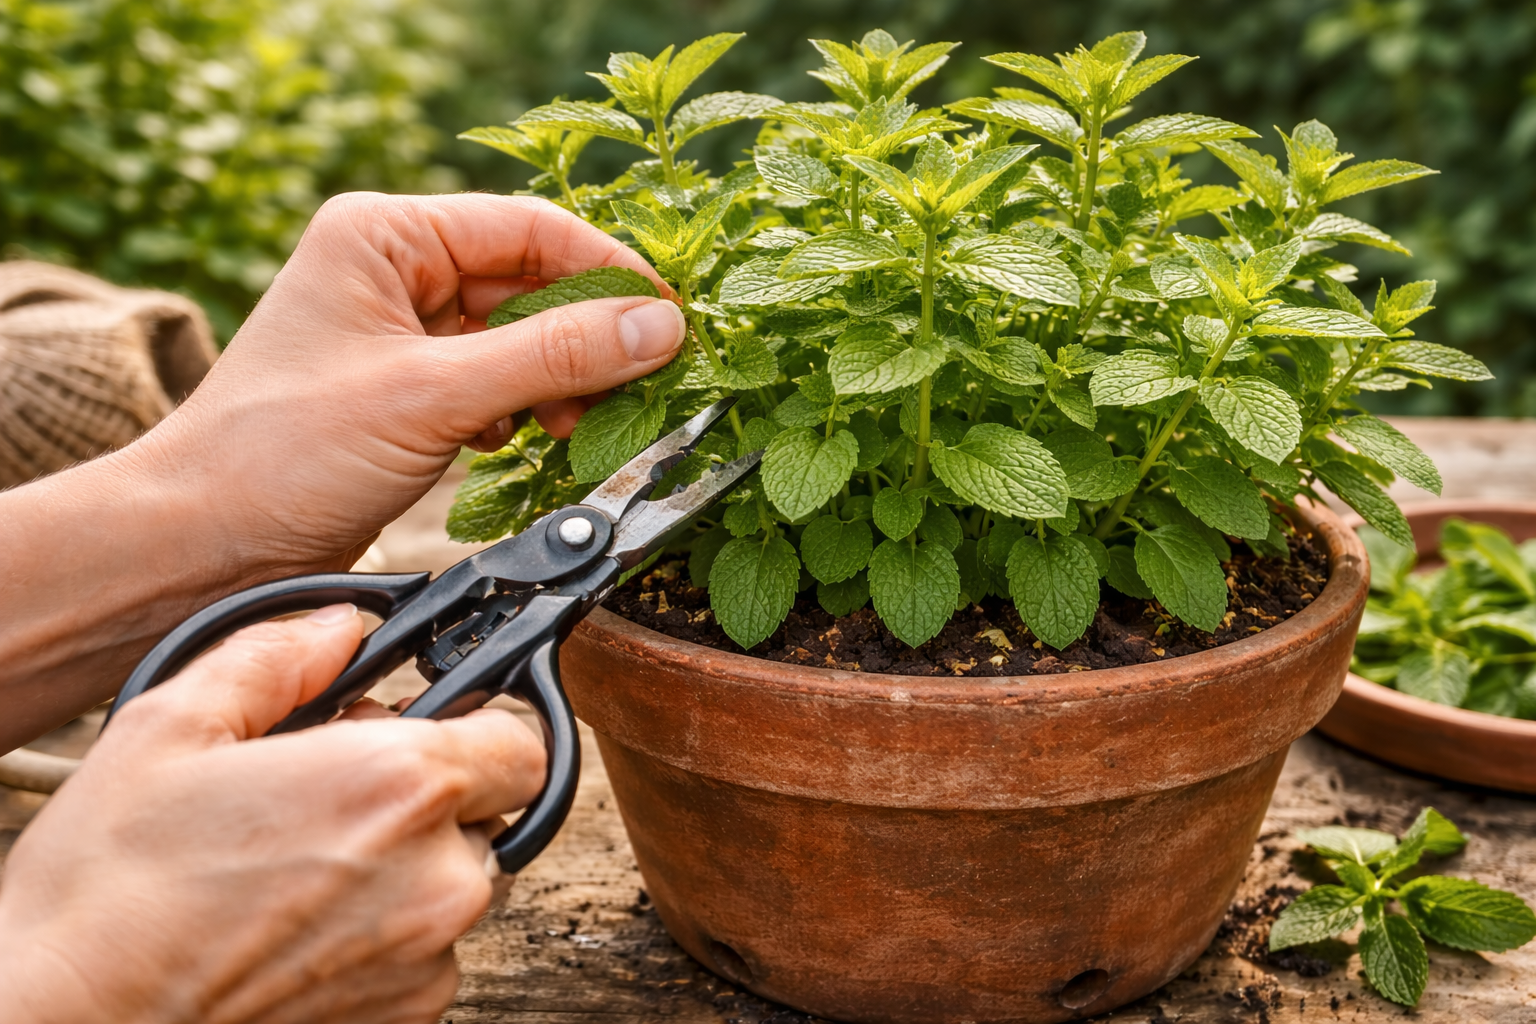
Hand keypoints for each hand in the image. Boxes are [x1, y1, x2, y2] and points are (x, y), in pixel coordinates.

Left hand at [0, 191, 684, 743]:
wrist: (204, 549)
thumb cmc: (281, 455)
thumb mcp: (432, 395)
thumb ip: (553, 357)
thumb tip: (660, 327)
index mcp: (382, 235)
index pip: (528, 227)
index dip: (608, 269)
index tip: (673, 316)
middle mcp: (393, 271)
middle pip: (531, 283)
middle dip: (585, 337)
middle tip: (642, 384)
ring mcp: (403, 333)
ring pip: (520, 338)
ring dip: (560, 381)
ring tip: (576, 425)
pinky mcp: (411, 391)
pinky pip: (498, 382)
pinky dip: (526, 410)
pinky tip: (525, 440)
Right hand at [0, 605, 544, 1023]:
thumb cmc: (107, 892)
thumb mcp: (173, 727)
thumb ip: (275, 657)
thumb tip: (336, 629)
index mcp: (399, 787)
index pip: (522, 740)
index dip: (474, 726)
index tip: (418, 729)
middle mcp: (437, 878)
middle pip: (493, 811)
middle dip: (435, 793)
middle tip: (339, 790)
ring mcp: (426, 957)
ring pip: (461, 882)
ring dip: (410, 863)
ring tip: (305, 861)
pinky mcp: (406, 1016)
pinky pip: (429, 950)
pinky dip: (387, 929)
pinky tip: (301, 920)